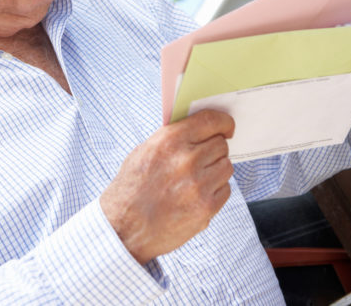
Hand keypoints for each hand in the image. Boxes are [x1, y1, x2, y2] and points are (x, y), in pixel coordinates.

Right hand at [100, 110, 234, 264]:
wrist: (123, 229)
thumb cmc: (131, 189)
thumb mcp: (144, 152)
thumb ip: (173, 139)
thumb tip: (200, 130)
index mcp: (170, 141)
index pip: (211, 121)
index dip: (223, 122)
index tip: (227, 127)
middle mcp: (187, 160)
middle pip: (221, 145)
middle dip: (214, 150)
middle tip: (204, 159)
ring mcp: (198, 185)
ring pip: (226, 167)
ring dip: (216, 171)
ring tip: (197, 180)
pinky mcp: (206, 208)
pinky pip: (226, 190)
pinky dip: (216, 191)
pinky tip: (196, 196)